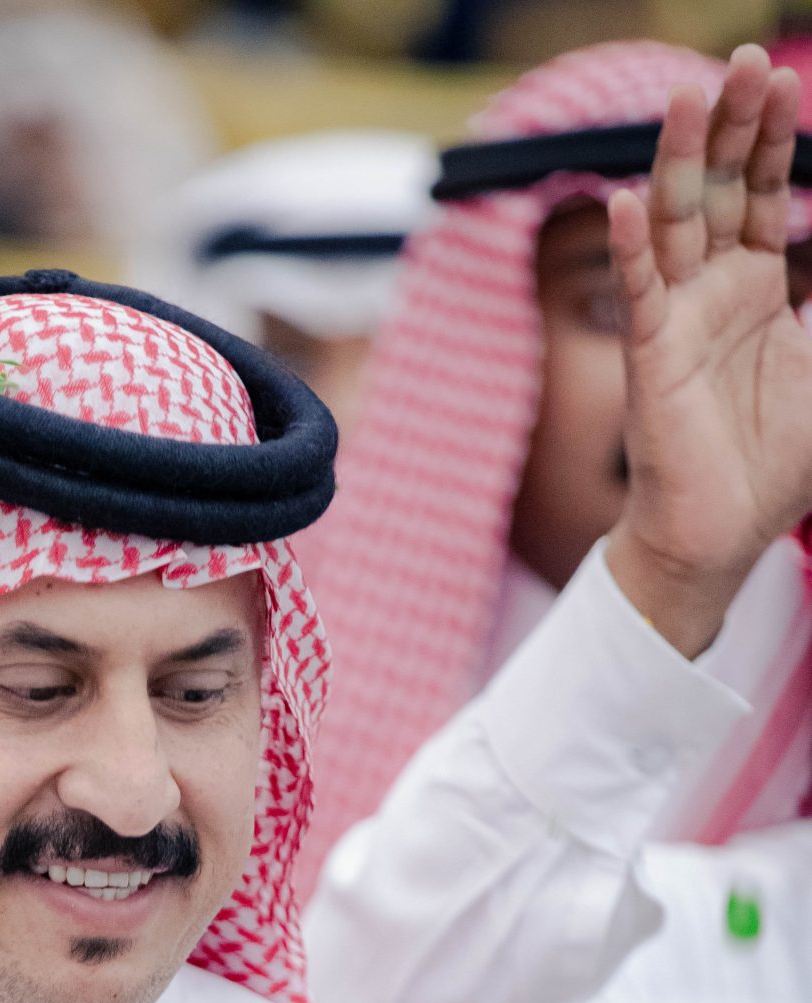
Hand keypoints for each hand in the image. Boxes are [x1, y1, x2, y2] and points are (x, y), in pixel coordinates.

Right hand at [606, 45, 811, 656]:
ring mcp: (677, 319)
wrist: (723, 534)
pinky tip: (626, 201)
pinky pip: (639, 293)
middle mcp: (712, 291)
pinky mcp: (651, 358)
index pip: (764, 193)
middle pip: (718, 189)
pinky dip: (630, 248)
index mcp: (755, 286)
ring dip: (678, 161)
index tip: (782, 78)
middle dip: (731, 126)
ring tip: (686, 97)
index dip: (773, 139)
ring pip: (675, 223)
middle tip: (743, 62)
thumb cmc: (773, 462)